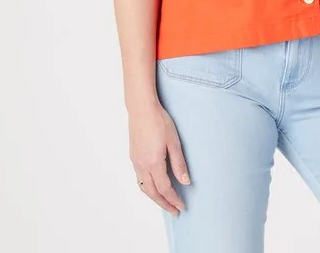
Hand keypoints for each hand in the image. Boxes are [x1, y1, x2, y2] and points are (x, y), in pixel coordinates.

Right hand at [129, 101, 190, 215]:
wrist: (141, 109)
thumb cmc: (159, 121)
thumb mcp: (173, 142)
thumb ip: (179, 163)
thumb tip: (186, 182)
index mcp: (154, 163)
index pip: (165, 189)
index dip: (174, 200)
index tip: (181, 207)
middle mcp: (142, 166)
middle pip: (153, 193)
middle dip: (164, 204)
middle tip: (174, 211)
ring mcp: (136, 162)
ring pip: (144, 187)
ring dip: (154, 197)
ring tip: (165, 202)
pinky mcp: (133, 156)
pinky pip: (140, 179)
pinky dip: (148, 187)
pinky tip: (154, 185)